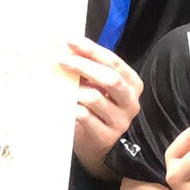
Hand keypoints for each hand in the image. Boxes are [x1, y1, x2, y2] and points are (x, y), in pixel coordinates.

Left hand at [66, 37, 143, 166]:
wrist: (101, 149)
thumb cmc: (99, 112)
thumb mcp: (101, 89)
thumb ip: (91, 71)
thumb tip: (67, 49)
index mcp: (132, 84)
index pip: (114, 62)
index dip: (91, 50)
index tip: (69, 41)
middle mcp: (130, 102)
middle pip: (110, 78)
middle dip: (83, 65)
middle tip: (60, 60)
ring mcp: (119, 121)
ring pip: (94, 97)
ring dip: (72, 88)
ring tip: (57, 83)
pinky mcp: (105, 136)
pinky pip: (83, 116)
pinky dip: (69, 107)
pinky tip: (58, 102)